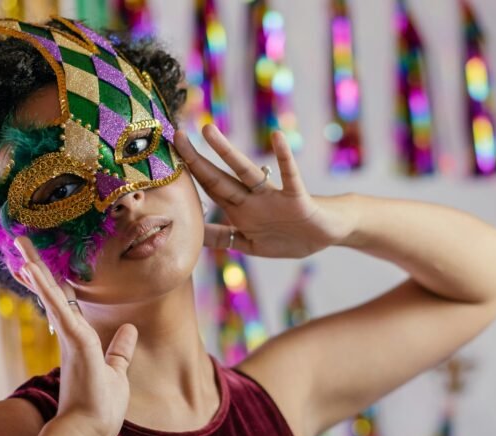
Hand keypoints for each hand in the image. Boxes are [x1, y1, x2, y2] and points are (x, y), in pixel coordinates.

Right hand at [13, 236, 137, 435]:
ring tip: (19, 243)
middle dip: (36, 268)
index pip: (61, 303)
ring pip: (50, 294)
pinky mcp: (74, 342)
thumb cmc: (100, 407)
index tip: (34, 266)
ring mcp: (69, 338)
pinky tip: (31, 268)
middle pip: (50, 293)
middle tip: (19, 243)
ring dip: (35, 268)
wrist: (89, 432)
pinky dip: (46, 288)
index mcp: (78, 340)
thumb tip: (130, 330)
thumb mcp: (116, 371)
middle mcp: (69, 335)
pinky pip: (58, 308)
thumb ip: (120, 350)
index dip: (49, 283)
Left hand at [173, 125, 351, 257]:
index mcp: (240, 211)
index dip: (189, 176)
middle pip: (219, 178)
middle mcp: (253, 199)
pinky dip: (285, 158)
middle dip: (196, 160)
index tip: (168, 158)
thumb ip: (224, 239)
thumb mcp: (251, 244)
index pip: (209, 190)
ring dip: (227, 152)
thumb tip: (195, 237)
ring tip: (208, 131)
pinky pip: (290, 176)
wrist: (327, 234)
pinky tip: (277, 138)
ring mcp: (273, 197)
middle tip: (176, 136)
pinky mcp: (296, 198)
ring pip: (246, 171)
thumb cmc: (289, 235)